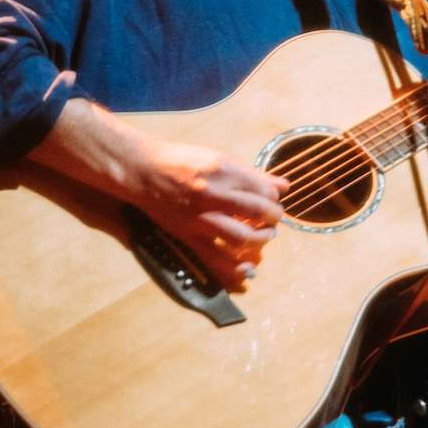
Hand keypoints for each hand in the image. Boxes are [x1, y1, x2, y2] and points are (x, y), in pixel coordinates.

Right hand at [126, 135, 288, 292]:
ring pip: (243, 238)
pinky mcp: (188, 235)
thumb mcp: (219, 158)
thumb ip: (252, 174)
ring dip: (260, 241)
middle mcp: (214, 194)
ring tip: (262, 237)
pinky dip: (235, 268)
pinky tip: (248, 269)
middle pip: (259, 213)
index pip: (265, 191)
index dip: (274, 200)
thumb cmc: (181, 160)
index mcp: (224, 171)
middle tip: (272, 221)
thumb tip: (284, 186)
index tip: (273, 202)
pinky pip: (216, 258)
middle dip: (273, 219)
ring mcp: (201, 218)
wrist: (143, 171)